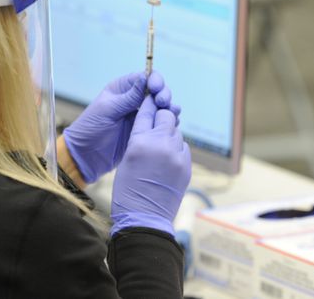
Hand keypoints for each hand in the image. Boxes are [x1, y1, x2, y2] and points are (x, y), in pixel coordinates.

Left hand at [63, 71, 178, 183]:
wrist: (86, 155)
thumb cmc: (90, 129)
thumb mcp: (108, 110)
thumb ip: (128, 97)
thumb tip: (144, 78)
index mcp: (121, 89)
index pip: (143, 78)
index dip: (154, 80)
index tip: (156, 88)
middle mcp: (133, 100)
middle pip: (156, 91)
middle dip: (163, 94)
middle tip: (163, 103)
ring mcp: (140, 115)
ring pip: (161, 107)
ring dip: (169, 107)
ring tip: (173, 112)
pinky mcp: (145, 131)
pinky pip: (160, 123)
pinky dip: (169, 121)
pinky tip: (173, 123)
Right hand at [110, 95, 190, 235]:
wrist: (144, 217)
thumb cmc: (127, 191)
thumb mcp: (126, 159)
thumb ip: (139, 139)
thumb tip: (151, 128)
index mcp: (140, 142)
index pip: (146, 113)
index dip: (147, 104)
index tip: (150, 97)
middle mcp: (161, 145)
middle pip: (167, 116)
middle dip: (161, 117)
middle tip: (156, 121)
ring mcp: (177, 156)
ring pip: (176, 132)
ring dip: (169, 134)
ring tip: (160, 144)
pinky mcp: (186, 167)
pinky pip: (183, 148)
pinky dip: (176, 149)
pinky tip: (167, 158)